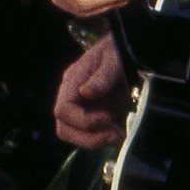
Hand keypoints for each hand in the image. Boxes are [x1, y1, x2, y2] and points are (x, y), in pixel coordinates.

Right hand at [53, 34, 132, 151]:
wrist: (126, 49)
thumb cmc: (118, 49)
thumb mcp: (114, 58)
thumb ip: (103, 75)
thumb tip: (86, 93)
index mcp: (73, 81)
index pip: (63, 110)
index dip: (83, 120)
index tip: (108, 118)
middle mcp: (72, 96)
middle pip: (64, 127)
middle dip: (88, 137)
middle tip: (115, 135)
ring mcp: (83, 107)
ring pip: (74, 134)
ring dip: (95, 141)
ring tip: (118, 135)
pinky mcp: (95, 113)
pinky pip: (90, 133)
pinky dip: (102, 137)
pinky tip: (120, 132)